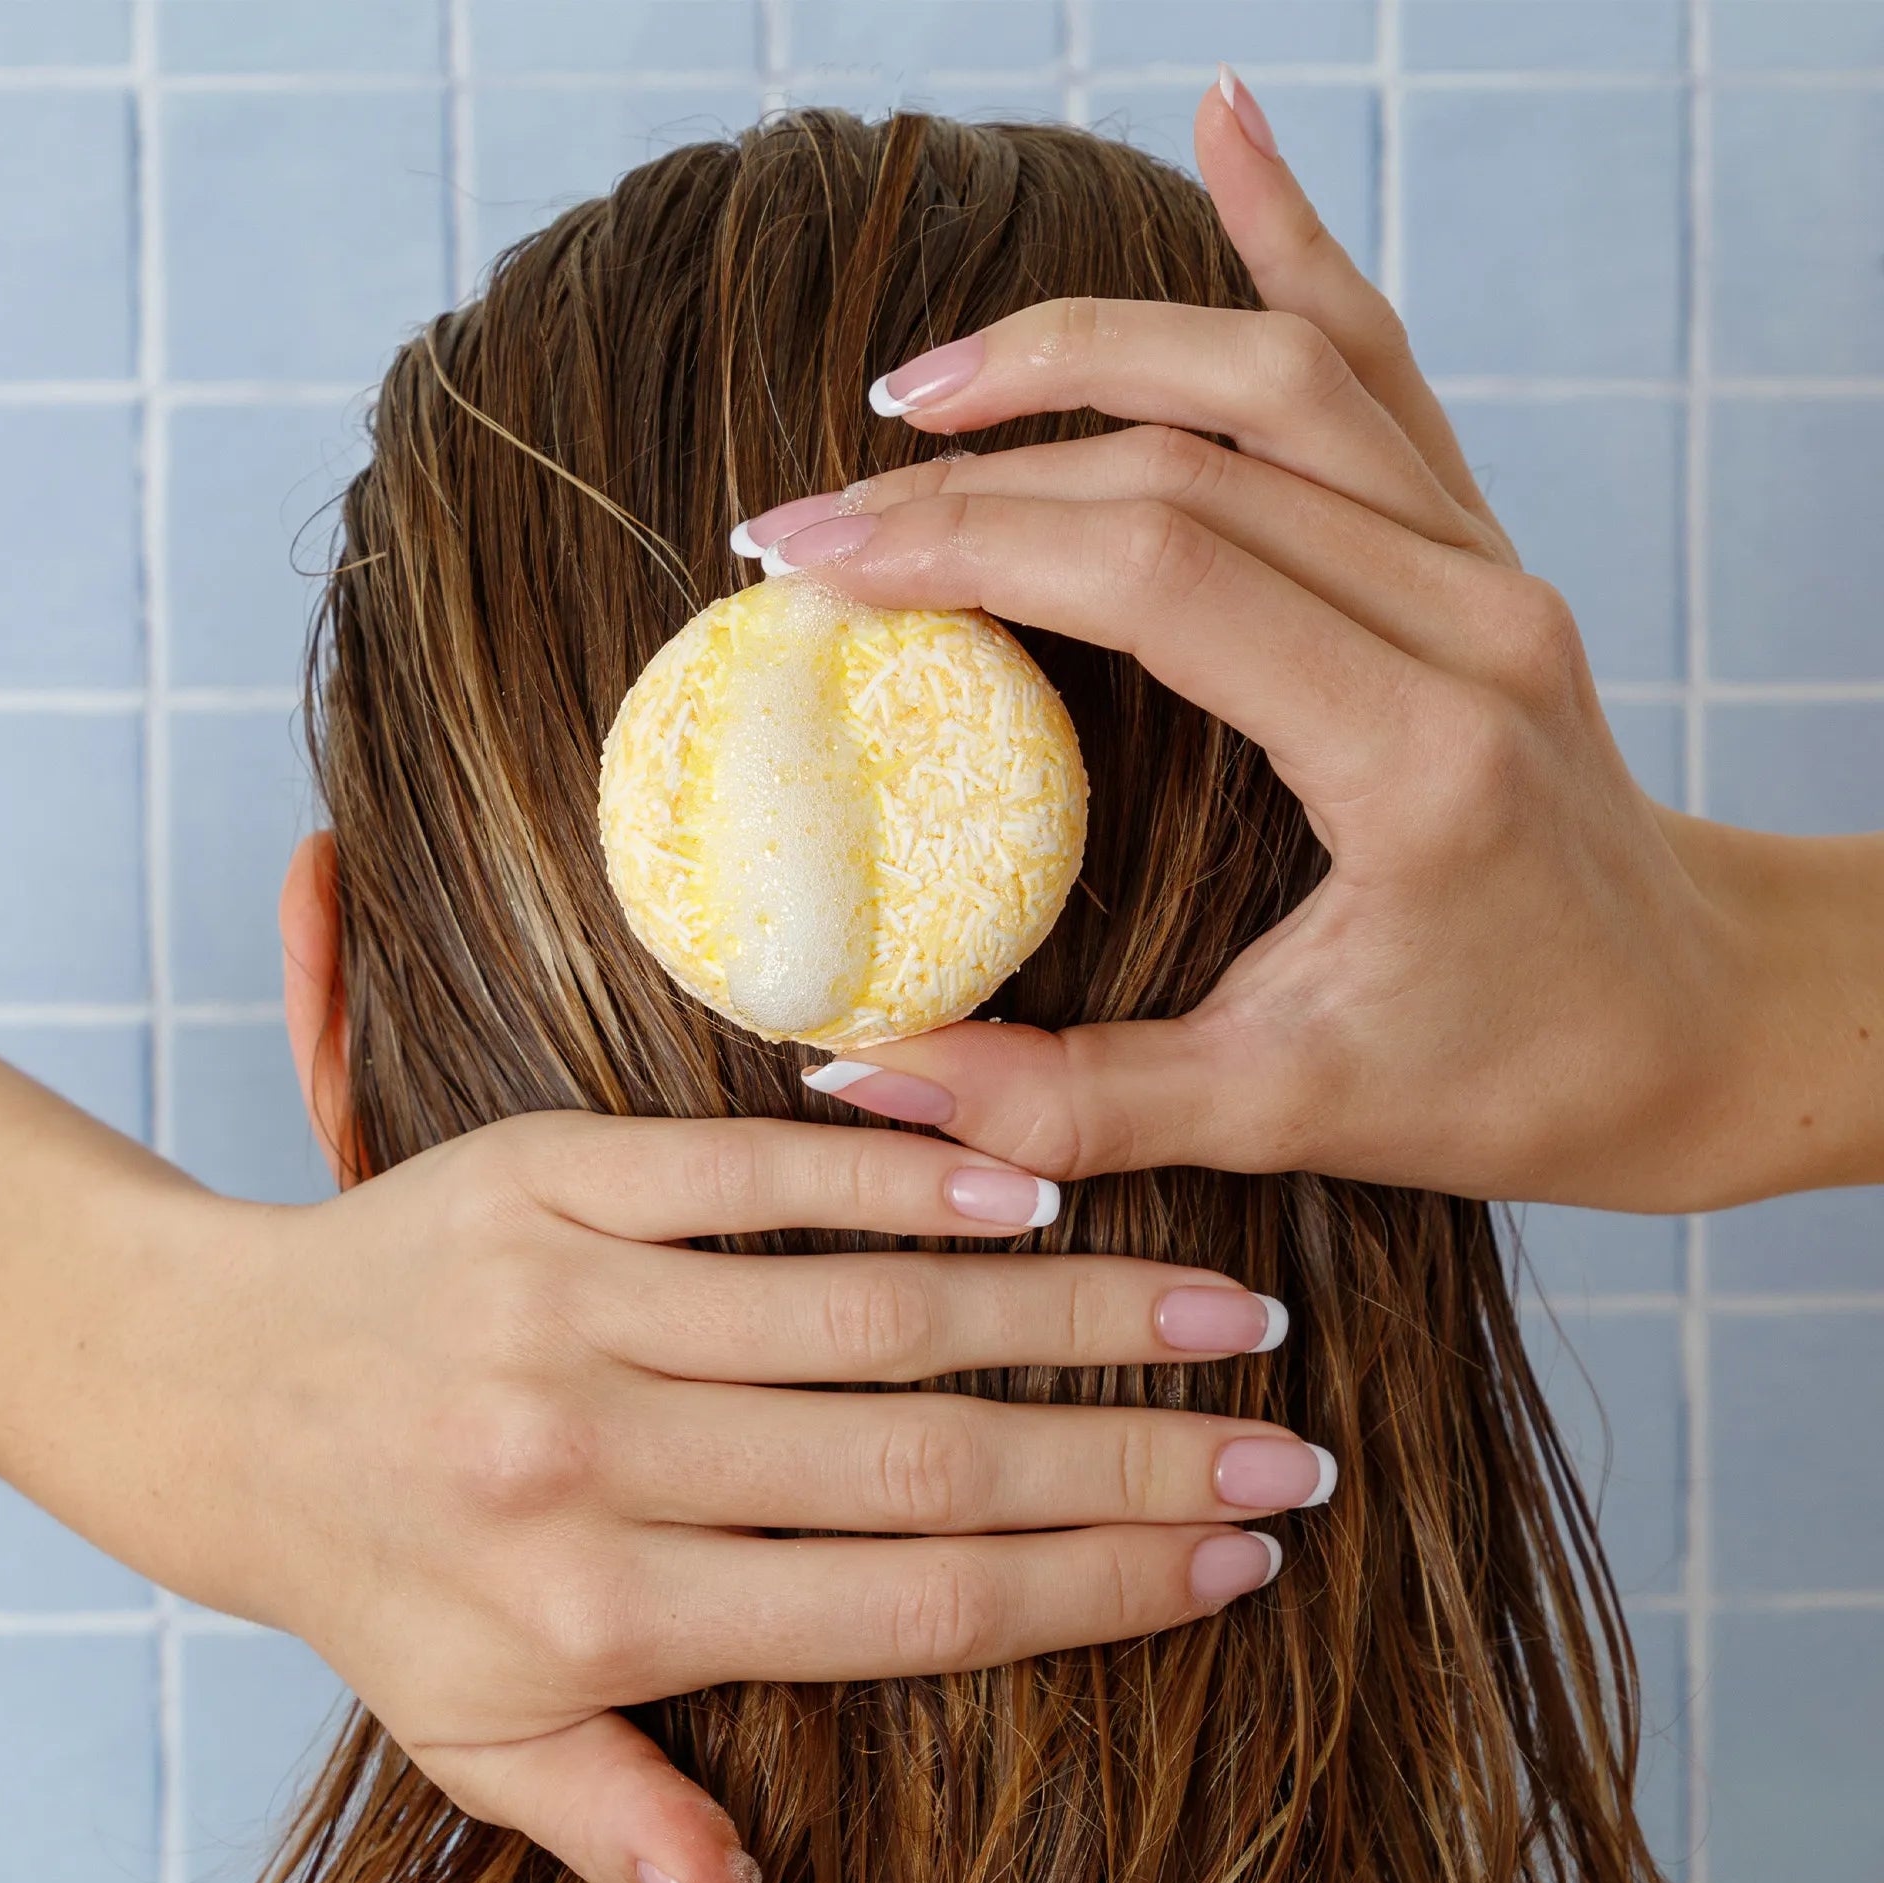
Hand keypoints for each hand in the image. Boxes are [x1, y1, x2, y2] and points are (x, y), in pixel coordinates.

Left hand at [0, 967, 1322, 1882]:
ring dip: (1068, 1311)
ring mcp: (576, 1307)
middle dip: (1134, 1464)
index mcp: (603, 1617)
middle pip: (927, 1463)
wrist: (207, 1387)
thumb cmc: (371, 1568)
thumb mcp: (467, 1731)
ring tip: (1218, 1312)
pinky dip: (903, 1182)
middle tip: (1284, 1458)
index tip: (1227, 1570)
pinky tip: (1031, 1191)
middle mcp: (601, 1466)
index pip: (907, 1606)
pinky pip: (752, 1176)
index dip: (1089, 1589)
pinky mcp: (550, 1178)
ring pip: (871, 1312)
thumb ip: (610, 1810)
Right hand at [735, 76, 1883, 1212]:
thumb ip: (1079, 1100)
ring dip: (1086, 348)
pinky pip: (1377, 362)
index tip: (813, 562)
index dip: (966, 545)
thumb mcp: (1291, 1116)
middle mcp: (1465, 617)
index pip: (1158, 575)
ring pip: (1274, 374)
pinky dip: (1290, 242)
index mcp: (1414, 753)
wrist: (1703, 1023)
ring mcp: (1485, 559)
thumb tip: (867, 1078)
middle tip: (815, 511)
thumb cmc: (1519, 1075)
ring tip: (928, 382)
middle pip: (1186, 463)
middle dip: (974, 468)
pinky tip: (1227, 131)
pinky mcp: (1480, 543)